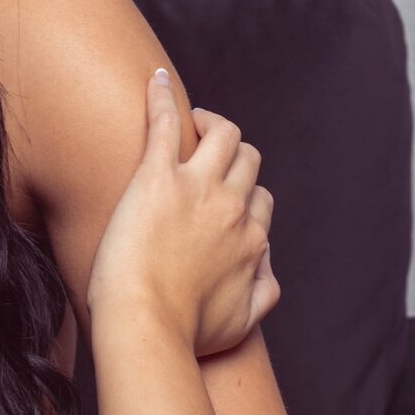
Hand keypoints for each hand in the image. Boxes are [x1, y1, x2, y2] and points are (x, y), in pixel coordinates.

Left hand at [86, 71, 279, 356]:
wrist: (146, 327)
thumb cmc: (185, 334)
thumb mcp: (243, 323)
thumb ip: (264, 292)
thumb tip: (268, 267)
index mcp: (252, 240)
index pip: (261, 201)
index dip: (244, 195)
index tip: (223, 199)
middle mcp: (233, 208)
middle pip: (247, 161)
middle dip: (234, 152)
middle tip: (207, 151)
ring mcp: (197, 189)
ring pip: (222, 136)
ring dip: (211, 122)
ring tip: (191, 120)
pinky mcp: (157, 178)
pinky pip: (166, 124)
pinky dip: (162, 97)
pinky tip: (155, 79)